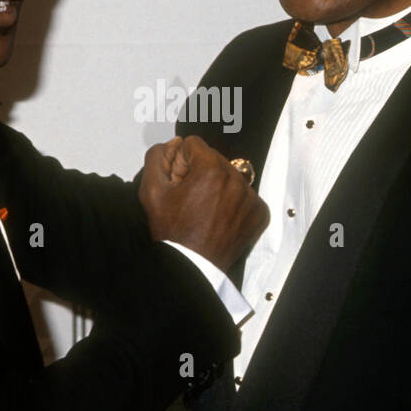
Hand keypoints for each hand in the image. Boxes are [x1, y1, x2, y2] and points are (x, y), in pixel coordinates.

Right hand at [139, 135, 268, 270]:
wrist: (191, 266)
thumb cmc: (174, 233)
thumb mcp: (151, 191)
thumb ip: (156, 157)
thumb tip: (173, 144)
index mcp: (212, 170)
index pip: (194, 144)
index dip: (181, 162)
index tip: (179, 181)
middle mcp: (236, 181)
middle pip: (214, 159)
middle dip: (200, 173)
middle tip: (190, 197)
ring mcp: (251, 198)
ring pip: (230, 176)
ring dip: (218, 186)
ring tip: (204, 209)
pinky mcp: (259, 213)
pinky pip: (245, 195)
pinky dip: (233, 203)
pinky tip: (219, 216)